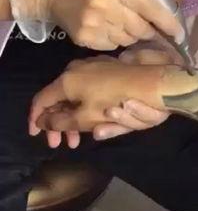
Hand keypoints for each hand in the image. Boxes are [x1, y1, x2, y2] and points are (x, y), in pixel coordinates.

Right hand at [29, 58, 166, 143]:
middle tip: (60, 144)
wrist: (149, 83)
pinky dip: (83, 106)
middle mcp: (75, 69)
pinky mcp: (106, 69)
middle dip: (56, 124)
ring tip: (77, 140)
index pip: (41, 100)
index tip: (35, 135)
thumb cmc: (114, 101)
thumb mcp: (84, 118)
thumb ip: (60, 122)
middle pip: (58, 98)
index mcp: (66, 80)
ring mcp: (91, 67)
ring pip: (74, 95)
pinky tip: (89, 121)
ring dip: (71, 119)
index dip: (35, 119)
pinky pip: (86, 89)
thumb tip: (42, 122)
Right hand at [50, 0, 181, 50]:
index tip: (179, 33)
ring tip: (123, 22)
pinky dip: (117, 40)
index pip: (151, 8)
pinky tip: (109, 27)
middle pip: (142, 29)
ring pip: (129, 40)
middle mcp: (105, 5)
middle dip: (150, 29)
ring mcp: (93, 24)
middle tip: (148, 24)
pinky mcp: (84, 38)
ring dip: (133, 34)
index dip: (168, 23)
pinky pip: (113, 46)